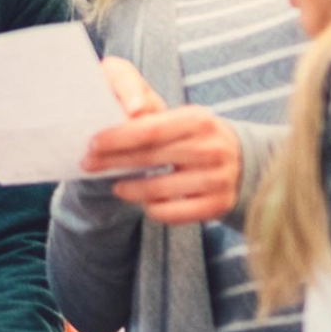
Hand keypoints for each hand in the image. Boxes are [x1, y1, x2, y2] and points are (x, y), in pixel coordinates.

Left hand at [82, 58, 241, 224]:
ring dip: (129, 189)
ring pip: (158, 190)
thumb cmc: (196, 137)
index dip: (118, 137)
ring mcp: (217, 179)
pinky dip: (152, 209)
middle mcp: (211, 149)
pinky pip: (172, 213)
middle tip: (88, 164)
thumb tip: (108, 127)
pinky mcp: (218, 205)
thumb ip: (150, 118)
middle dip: (113, 161)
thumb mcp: (181, 118)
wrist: (242, 160)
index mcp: (199, 120)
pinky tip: (144, 202)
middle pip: (150, 158)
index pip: (150, 129)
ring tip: (116, 185)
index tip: (92, 143)